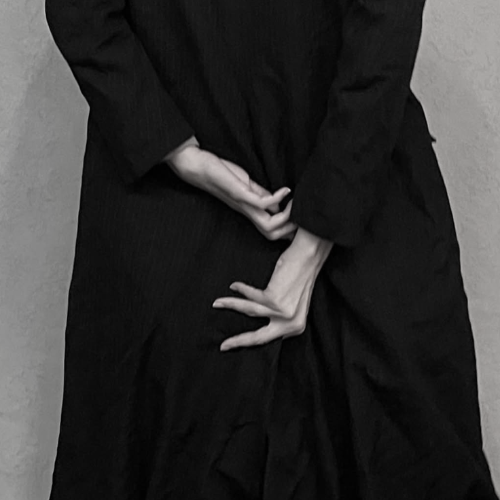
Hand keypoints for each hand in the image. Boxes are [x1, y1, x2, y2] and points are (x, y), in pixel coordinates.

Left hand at [166, 145, 296, 240]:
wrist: (198, 167)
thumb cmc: (222, 174)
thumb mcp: (247, 186)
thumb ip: (262, 195)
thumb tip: (279, 202)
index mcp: (250, 212)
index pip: (272, 230)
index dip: (289, 229)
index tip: (303, 217)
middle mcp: (248, 212)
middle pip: (272, 235)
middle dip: (291, 228)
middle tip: (303, 213)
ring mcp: (244, 205)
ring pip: (268, 226)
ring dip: (287, 216)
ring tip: (296, 203)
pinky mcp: (240, 194)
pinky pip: (262, 204)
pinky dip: (278, 199)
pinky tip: (285, 190)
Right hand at [213, 228, 333, 350]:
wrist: (308, 257)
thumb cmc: (299, 276)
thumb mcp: (292, 302)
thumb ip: (279, 316)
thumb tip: (257, 320)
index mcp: (296, 327)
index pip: (268, 338)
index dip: (249, 340)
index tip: (234, 342)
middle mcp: (291, 324)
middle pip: (258, 338)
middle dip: (238, 342)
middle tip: (223, 346)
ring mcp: (283, 313)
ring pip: (248, 312)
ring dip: (230, 305)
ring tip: (217, 303)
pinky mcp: (274, 300)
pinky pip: (249, 296)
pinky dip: (240, 289)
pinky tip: (234, 286)